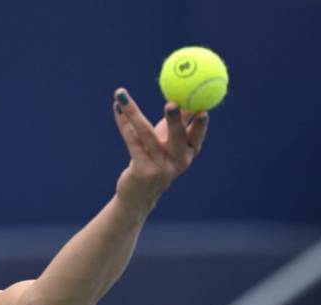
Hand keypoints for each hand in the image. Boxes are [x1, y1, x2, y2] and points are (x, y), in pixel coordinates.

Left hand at [112, 87, 208, 214]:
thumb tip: (186, 93)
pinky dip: (123, 122)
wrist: (139, 194)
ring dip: (133, 112)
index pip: (197, 136)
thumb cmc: (157, 160)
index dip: (200, 124)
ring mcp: (159, 167)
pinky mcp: (141, 170)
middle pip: (176, 137)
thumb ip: (179, 122)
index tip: (202, 110)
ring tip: (123, 96)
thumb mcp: (171, 143)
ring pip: (146, 134)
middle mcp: (178, 161)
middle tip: (171, 104)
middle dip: (175, 120)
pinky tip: (117, 108)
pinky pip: (131, 141)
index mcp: (190, 153)